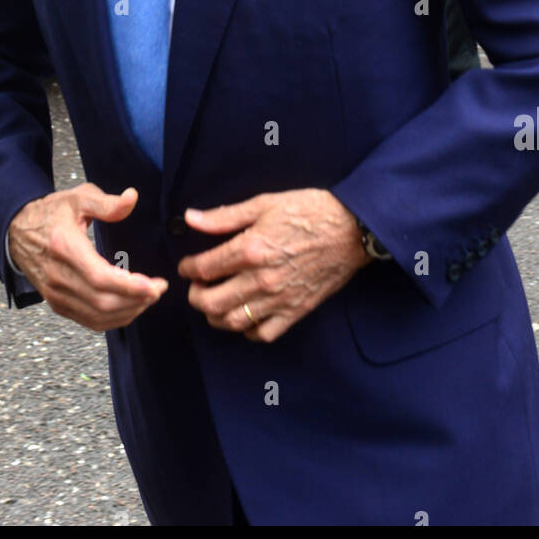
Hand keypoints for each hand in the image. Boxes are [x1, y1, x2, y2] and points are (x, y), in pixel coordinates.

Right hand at [8, 183, 167, 331]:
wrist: (17, 231)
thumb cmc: (50, 213)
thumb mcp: (78, 198)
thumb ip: (107, 203)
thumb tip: (132, 198)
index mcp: (64, 247)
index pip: (101, 278)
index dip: (131, 287)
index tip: (155, 285)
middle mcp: (58, 275)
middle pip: (102, 301)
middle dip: (137, 300)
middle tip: (158, 289)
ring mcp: (55, 293)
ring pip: (97, 316)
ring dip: (128, 312)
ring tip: (148, 298)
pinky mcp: (57, 304)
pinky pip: (89, 321)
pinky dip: (113, 320)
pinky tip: (130, 308)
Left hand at [177, 189, 368, 342]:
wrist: (351, 229)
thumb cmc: (308, 211)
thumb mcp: (264, 204)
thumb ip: (225, 216)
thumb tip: (190, 218)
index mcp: (250, 249)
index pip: (203, 268)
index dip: (188, 268)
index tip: (187, 266)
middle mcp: (260, 279)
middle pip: (211, 302)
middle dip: (195, 296)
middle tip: (197, 287)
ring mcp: (278, 299)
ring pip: (232, 321)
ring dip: (215, 316)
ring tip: (215, 303)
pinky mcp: (295, 311)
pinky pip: (263, 334)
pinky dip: (248, 331)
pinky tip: (245, 316)